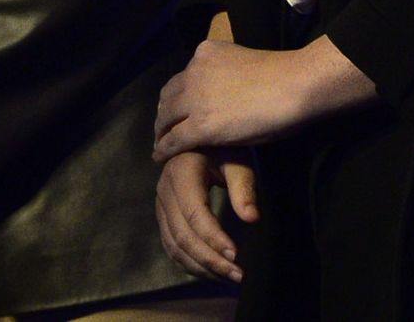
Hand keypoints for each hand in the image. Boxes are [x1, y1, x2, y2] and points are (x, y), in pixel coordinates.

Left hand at [154, 33, 376, 158]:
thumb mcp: (244, 61)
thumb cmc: (281, 75)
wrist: (292, 85)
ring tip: (160, 143)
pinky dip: (163, 150)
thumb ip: (228, 73)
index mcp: (207, 51)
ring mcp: (195, 98)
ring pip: (165, 118)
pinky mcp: (199, 126)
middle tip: (165, 128)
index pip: (183, 76)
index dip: (178, 95)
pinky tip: (160, 157)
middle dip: (165, 113)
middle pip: (168, 96)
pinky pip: (172, 141)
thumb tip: (227, 90)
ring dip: (161, 132)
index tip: (178, 108)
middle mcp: (195, 71)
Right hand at [155, 150, 257, 282]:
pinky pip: (171, 245)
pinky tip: (211, 271)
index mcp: (181, 172)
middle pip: (182, 236)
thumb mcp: (237, 158)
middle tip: (237, 275)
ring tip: (228, 278)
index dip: (213, 238)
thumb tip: (252, 218)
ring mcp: (160, 204)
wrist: (200, 135)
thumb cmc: (223, 146)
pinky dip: (189, 262)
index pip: (195, 215)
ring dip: (200, 267)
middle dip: (209, 260)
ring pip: (174, 246)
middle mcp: (164, 190)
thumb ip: (243, 187)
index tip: (236, 256)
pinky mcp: (163, 215)